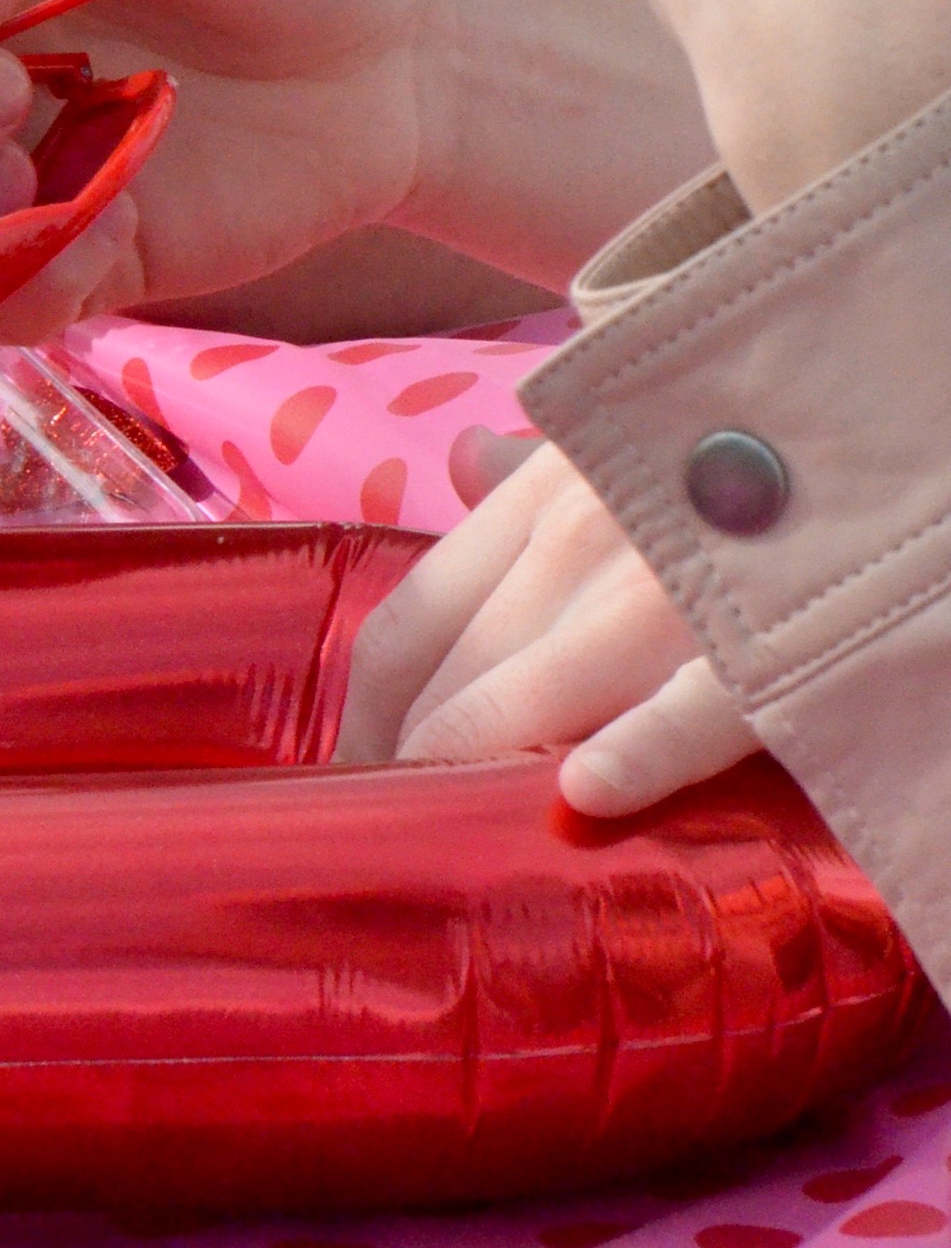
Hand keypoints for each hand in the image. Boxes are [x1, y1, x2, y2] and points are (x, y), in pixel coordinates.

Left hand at [338, 443, 761, 813]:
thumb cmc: (769, 441)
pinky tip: (583, 798)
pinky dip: (631, 753)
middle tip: (389, 836)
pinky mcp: (777, 637)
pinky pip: (693, 705)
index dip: (368, 709)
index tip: (353, 772)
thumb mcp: (645, 433)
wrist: (911, 398)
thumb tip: (456, 461)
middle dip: (407, 763)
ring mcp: (677, 584)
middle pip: (454, 674)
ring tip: (449, 849)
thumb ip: (550, 465)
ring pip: (527, 695)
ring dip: (471, 774)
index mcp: (557, 489)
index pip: (413, 619)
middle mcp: (592, 531)